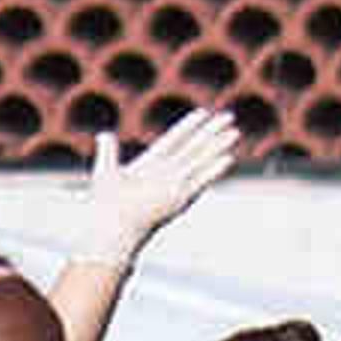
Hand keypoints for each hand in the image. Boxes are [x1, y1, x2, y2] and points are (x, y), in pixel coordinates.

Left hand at [74, 107, 240, 264]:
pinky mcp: (179, 198)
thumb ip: (109, 150)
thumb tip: (105, 133)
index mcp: (151, 164)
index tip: (202, 113)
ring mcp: (174, 185)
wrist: (112, 227)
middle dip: (211, 132)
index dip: (188, 126)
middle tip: (229, 118)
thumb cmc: (107, 204)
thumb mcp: (107, 169)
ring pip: (201, 160)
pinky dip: (214, 170)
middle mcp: (166, 174)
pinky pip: (201, 181)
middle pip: (193, 147)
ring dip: (218, 146)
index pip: (174, 140)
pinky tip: (228, 158)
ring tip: (235, 132)